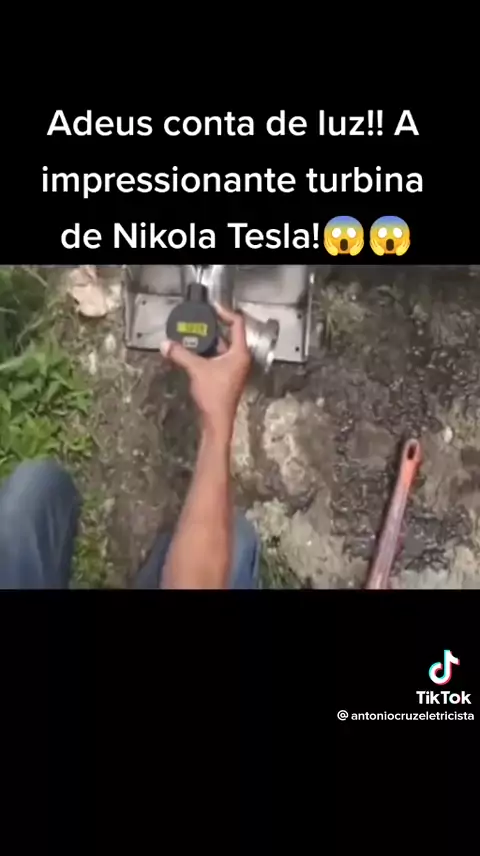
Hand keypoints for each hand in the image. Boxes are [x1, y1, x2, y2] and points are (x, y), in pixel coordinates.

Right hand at [160, 303, 251, 442]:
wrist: (217, 421)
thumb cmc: (214, 395)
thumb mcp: (196, 370)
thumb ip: (181, 354)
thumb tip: (165, 344)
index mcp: (240, 353)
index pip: (237, 324)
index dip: (225, 312)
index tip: (212, 307)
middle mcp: (240, 359)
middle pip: (229, 335)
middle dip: (213, 327)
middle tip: (197, 320)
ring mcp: (234, 369)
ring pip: (222, 348)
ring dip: (208, 341)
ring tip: (191, 334)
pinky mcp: (226, 377)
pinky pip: (217, 358)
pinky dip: (207, 353)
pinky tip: (192, 351)